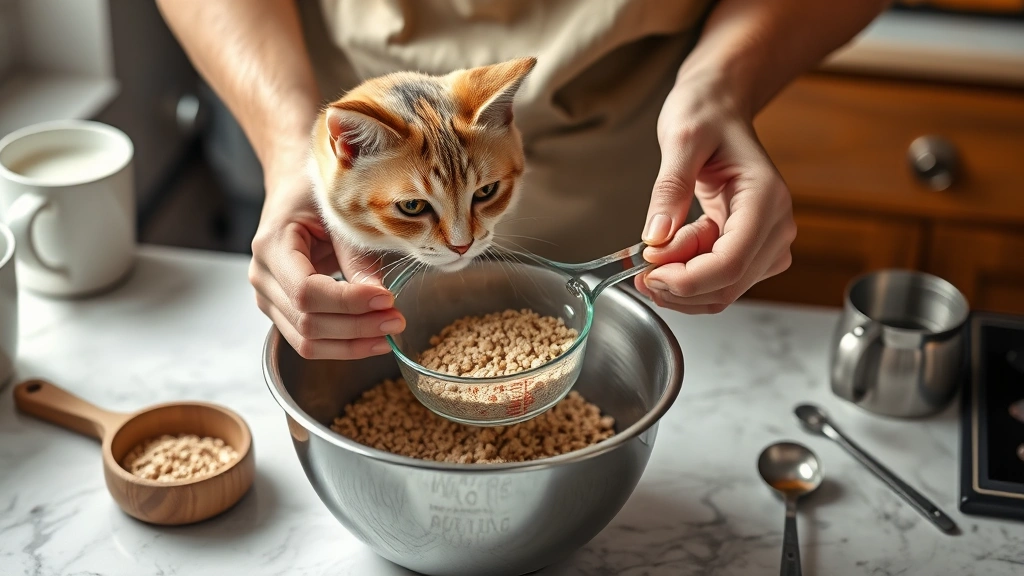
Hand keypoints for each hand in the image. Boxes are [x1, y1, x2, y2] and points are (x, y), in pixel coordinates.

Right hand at [248, 161, 404, 358]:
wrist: (295, 191)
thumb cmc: (315, 193)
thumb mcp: (340, 214)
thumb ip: (358, 255)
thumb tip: (381, 296)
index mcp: (271, 245)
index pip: (306, 291)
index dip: (348, 301)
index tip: (387, 298)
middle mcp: (262, 278)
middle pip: (307, 322)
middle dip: (357, 327)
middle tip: (397, 318)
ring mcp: (268, 299)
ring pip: (307, 342)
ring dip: (353, 344)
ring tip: (390, 332)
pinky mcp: (282, 312)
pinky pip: (311, 341)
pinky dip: (344, 346)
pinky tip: (374, 338)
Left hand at [635, 74, 796, 313]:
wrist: (719, 104)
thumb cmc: (706, 112)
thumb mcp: (681, 140)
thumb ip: (669, 190)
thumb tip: (655, 238)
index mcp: (766, 199)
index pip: (730, 263)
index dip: (686, 279)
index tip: (648, 271)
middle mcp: (776, 225)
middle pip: (727, 284)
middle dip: (678, 287)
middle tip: (639, 269)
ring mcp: (766, 240)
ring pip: (722, 290)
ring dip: (681, 286)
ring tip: (650, 258)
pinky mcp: (750, 247)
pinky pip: (718, 279)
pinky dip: (688, 277)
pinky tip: (668, 253)